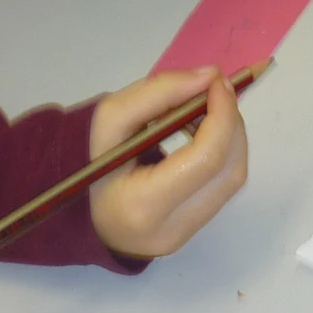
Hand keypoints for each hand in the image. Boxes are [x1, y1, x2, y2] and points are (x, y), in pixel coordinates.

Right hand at [88, 67, 247, 257]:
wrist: (79, 209)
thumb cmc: (89, 161)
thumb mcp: (110, 119)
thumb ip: (159, 92)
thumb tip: (210, 76)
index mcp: (143, 205)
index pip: (206, 159)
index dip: (222, 116)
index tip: (217, 82)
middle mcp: (171, 229)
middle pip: (229, 171)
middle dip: (231, 123)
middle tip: (216, 91)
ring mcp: (186, 236)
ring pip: (232, 180)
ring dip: (230, 136)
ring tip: (206, 110)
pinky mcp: (194, 231)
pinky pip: (223, 187)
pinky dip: (223, 152)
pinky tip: (203, 134)